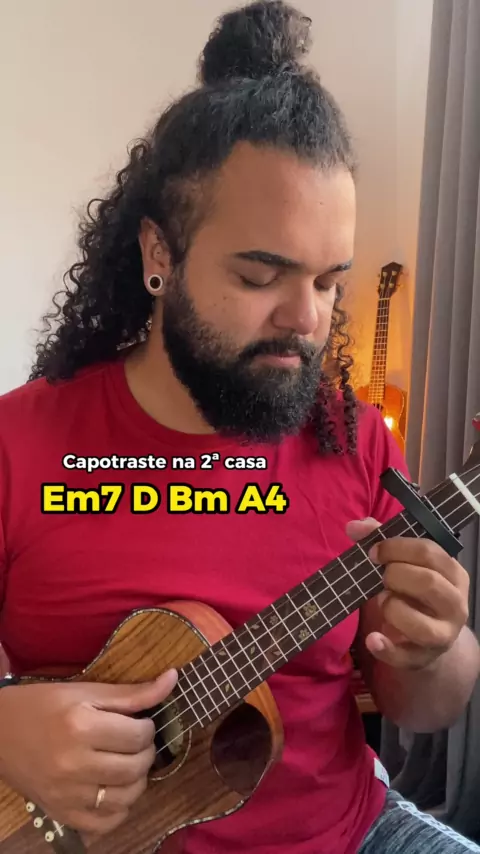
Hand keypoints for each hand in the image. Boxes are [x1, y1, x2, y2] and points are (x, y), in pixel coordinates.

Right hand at [0, 669, 177, 835]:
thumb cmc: (43, 705)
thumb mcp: (86, 692)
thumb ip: (132, 692)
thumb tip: (173, 678)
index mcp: (80, 727)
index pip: (138, 736)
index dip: (148, 727)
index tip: (140, 722)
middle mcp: (73, 764)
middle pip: (135, 768)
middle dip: (146, 753)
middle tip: (137, 742)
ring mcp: (66, 794)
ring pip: (125, 798)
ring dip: (137, 780)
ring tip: (128, 763)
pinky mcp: (61, 814)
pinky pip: (105, 823)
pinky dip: (119, 809)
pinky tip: (114, 788)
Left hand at [346, 518, 469, 669]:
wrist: (429, 639)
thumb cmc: (415, 592)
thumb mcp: (406, 564)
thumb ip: (382, 541)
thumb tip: (354, 526)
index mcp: (453, 573)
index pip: (430, 552)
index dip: (396, 548)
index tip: (374, 551)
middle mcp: (456, 604)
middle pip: (428, 583)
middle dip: (395, 575)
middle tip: (380, 577)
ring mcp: (444, 634)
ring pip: (421, 624)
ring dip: (393, 608)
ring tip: (384, 602)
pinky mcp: (425, 657)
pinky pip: (405, 657)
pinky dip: (385, 648)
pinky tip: (372, 638)